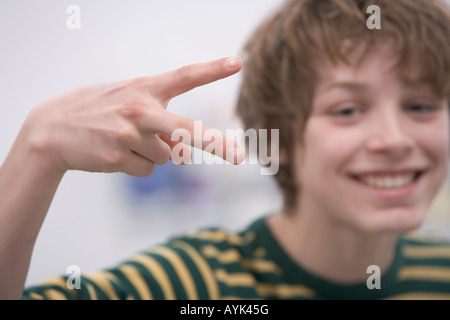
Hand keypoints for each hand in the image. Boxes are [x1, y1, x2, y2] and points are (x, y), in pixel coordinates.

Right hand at [23, 57, 244, 176]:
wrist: (51, 129)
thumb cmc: (97, 112)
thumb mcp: (127, 103)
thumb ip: (159, 120)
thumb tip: (182, 149)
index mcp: (144, 88)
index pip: (183, 76)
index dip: (211, 69)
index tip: (236, 63)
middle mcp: (140, 109)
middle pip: (187, 130)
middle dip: (216, 144)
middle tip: (240, 157)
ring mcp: (128, 134)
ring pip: (166, 156)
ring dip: (153, 154)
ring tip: (123, 142)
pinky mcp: (118, 157)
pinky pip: (147, 170)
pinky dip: (137, 166)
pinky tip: (115, 154)